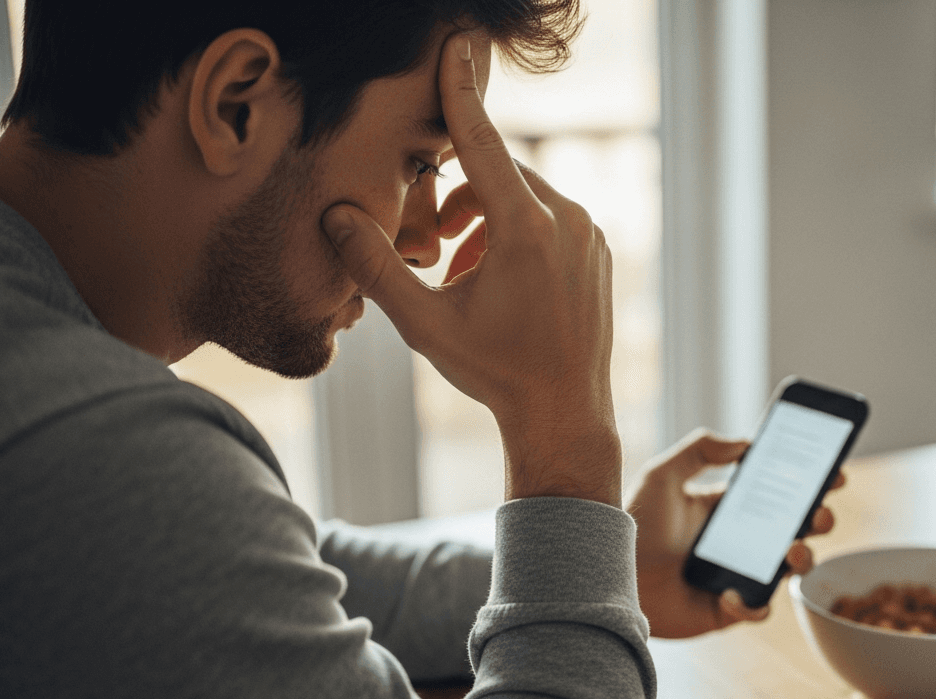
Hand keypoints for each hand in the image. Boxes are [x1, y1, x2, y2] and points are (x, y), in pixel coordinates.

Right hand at [322, 34, 618, 504]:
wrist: (563, 413)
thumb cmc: (494, 371)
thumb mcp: (424, 322)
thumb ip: (376, 266)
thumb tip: (335, 217)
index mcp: (526, 229)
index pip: (483, 143)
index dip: (461, 95)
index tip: (458, 48)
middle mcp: (568, 221)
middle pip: (499, 176)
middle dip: (460, 199)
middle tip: (434, 246)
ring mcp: (590, 236)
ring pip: (525, 199)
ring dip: (486, 221)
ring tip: (462, 274)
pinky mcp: (600, 252)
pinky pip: (551, 220)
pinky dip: (517, 234)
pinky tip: (496, 280)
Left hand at [627, 429, 841, 638]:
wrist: (604, 576)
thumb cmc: (630, 525)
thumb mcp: (662, 475)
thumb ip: (701, 449)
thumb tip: (745, 442)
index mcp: (724, 507)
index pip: (776, 493)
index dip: (808, 483)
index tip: (833, 472)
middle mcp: (736, 541)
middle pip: (794, 529)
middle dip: (818, 519)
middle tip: (819, 512)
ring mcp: (735, 575)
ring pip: (787, 570)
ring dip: (803, 559)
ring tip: (794, 551)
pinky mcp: (725, 610)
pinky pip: (755, 610)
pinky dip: (753, 604)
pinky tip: (731, 594)